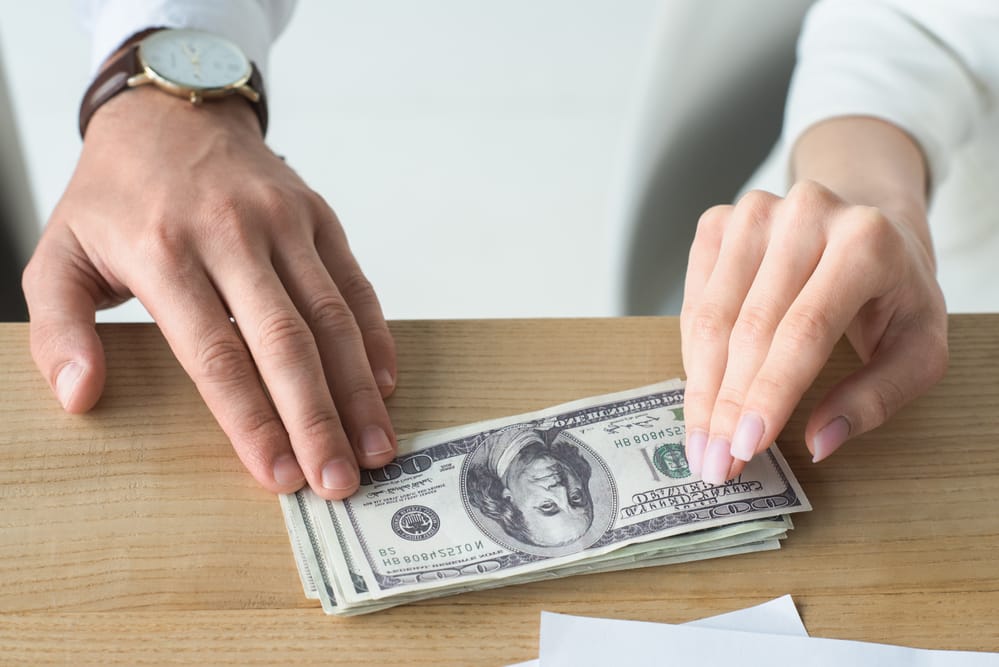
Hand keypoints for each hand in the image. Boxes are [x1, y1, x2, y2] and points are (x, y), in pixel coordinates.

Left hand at [22, 87, 397, 499]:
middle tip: (340, 482)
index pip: (216, 354)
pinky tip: (384, 385)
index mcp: (163, 252)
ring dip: (357, 389)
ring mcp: (283, 220)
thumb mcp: (58, 255)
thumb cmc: (114, 198)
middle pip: (285, 341)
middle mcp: (231, 234)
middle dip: (317, 419)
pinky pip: (354, 282)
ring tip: (376, 448)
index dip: (251, 421)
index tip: (277, 477)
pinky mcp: (317, 215)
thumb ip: (59, 329)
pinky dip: (374, 336)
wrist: (171, 113)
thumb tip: (81, 396)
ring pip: (331, 315)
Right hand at [680, 180, 947, 484]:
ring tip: (699, 442)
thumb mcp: (918, 348)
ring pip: (712, 316)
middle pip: (750, 327)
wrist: (866, 224)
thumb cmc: (893, 293)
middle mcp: (806, 214)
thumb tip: (819, 443)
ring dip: (701, 388)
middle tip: (714, 463)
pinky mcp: (720, 222)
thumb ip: (877, 397)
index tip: (745, 447)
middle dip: (727, 405)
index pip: (804, 329)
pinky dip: (693, 356)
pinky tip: (700, 395)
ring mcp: (754, 213)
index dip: (769, 392)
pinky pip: (694, 300)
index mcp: (866, 242)